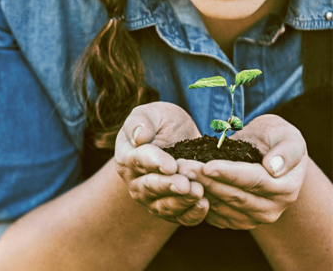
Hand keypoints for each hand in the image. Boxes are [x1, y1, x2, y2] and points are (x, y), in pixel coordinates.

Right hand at [115, 102, 208, 225]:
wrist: (179, 141)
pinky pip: (180, 218)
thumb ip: (141, 122)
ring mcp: (151, 199)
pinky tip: (205, 205)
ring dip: (181, 201)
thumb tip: (139, 137)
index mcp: (127, 157)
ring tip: (198, 192)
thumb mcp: (154, 114)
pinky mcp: (170, 211)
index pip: (138, 161)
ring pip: (164, 206)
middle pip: (149, 187)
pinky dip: (192, 214)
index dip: (154, 163)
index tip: (171, 165)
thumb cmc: (163, 125)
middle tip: (185, 185)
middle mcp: (136, 182)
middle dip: (168, 186)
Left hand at [177, 114, 307, 229]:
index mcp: (286, 188)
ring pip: (220, 206)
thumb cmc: (274, 138)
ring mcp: (252, 219)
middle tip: (183, 166)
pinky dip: (196, 200)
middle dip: (206, 180)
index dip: (229, 174)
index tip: (207, 165)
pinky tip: (182, 185)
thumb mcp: (286, 134)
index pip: (254, 181)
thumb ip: (287, 149)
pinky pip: (213, 215)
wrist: (263, 152)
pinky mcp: (234, 221)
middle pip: (234, 196)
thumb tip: (274, 168)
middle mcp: (271, 209)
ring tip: (179, 172)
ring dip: (197, 189)